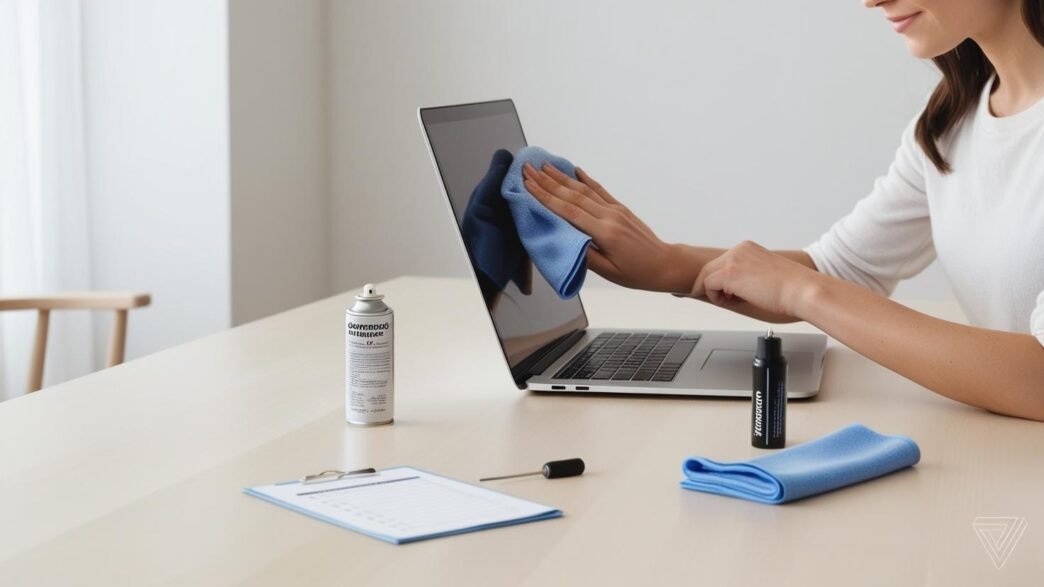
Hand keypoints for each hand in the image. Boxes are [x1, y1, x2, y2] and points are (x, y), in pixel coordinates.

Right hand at [522, 162, 694, 291]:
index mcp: (604, 233)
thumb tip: (564, 239)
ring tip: (544, 166)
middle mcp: (609, 216)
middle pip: (572, 195)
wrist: (665, 264)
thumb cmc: (636, 273)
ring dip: (562, 177)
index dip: (546, 197)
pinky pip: (600, 190)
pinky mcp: (620, 208)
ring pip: (584, 189)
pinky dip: (586, 179)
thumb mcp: (608, 272)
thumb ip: (585, 255)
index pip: (569, 211)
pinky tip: (575, 170)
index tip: (528, 185)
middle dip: (547, 181)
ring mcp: (615, 210)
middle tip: (529, 169)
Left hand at [690, 241, 821, 317]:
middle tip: (727, 299)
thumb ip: (746, 275)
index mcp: (747, 248)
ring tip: (735, 301)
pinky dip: (716, 298)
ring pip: (705, 276)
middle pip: (709, 268)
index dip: (723, 281)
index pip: (722, 263)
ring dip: (715, 293)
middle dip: (714, 286)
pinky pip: (707, 286)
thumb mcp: (763, 275)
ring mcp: (733, 260)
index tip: (730, 293)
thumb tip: (730, 287)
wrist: (802, 290)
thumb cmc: (790, 288)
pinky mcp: (729, 273)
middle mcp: (739, 250)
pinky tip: (734, 302)